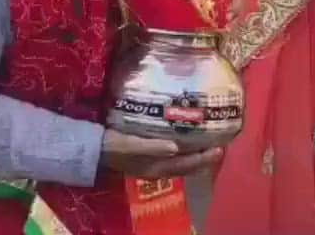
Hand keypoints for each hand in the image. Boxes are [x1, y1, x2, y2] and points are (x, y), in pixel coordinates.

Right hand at [100, 130, 222, 177]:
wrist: (95, 150)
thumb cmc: (114, 145)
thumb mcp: (132, 145)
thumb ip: (152, 147)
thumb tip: (176, 147)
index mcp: (157, 167)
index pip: (186, 165)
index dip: (203, 159)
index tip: (219, 149)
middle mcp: (158, 169)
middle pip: (187, 167)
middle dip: (203, 159)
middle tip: (220, 148)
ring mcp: (153, 166)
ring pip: (181, 165)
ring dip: (195, 158)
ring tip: (207, 147)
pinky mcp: (148, 160)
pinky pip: (172, 160)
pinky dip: (183, 155)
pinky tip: (185, 145)